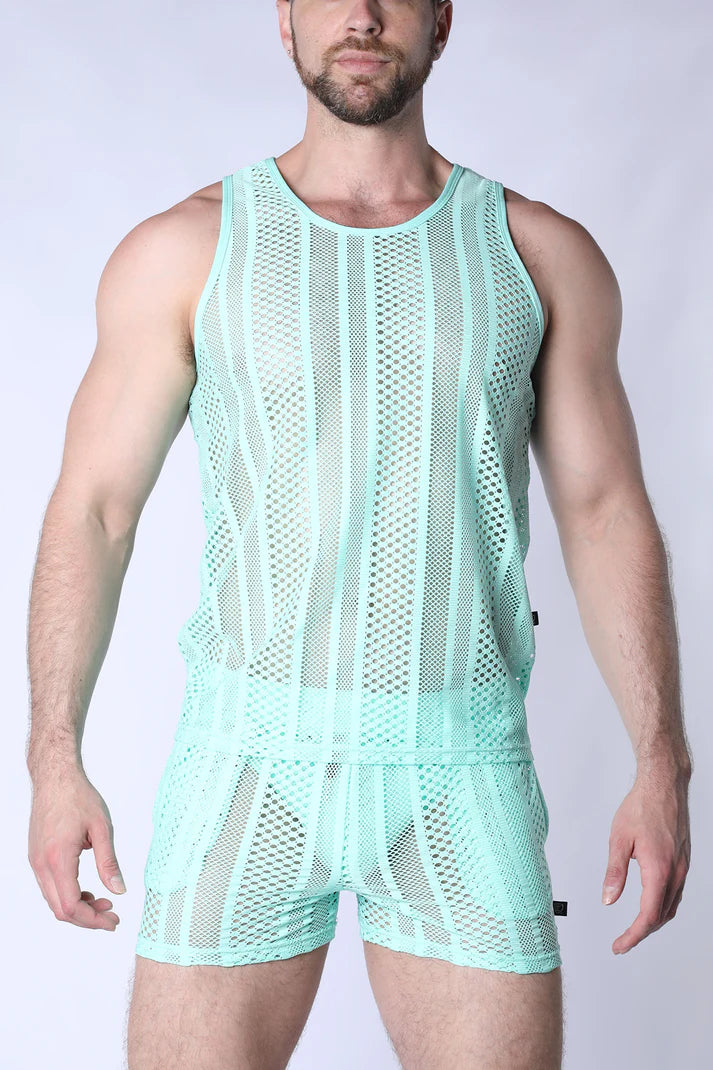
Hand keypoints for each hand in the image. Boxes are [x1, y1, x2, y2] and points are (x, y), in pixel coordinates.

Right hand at [27, 766, 125, 930]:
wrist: (55, 778)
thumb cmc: (77, 797)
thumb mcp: (102, 828)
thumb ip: (109, 862)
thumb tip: (119, 890)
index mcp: (58, 859)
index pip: (71, 906)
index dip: (93, 920)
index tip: (112, 921)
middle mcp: (41, 864)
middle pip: (60, 910)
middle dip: (87, 919)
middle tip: (112, 916)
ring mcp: (36, 861)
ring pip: (53, 900)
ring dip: (78, 908)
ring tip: (103, 902)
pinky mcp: (36, 856)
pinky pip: (50, 886)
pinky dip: (68, 894)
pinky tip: (87, 890)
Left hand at [601, 764, 690, 953]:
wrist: (663, 786)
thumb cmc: (641, 807)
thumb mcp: (619, 839)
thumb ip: (614, 872)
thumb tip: (608, 899)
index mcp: (659, 870)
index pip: (648, 916)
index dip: (633, 936)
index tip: (619, 945)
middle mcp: (675, 872)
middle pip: (661, 916)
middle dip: (641, 933)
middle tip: (622, 942)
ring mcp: (682, 867)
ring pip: (671, 907)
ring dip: (653, 922)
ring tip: (634, 929)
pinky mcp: (683, 860)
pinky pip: (675, 893)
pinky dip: (662, 907)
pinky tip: (651, 905)